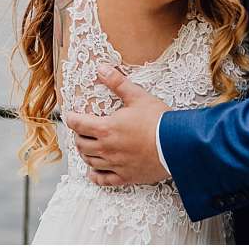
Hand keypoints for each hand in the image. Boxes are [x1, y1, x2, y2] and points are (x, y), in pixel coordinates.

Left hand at [61, 65, 169, 185]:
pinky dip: (96, 176)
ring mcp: (115, 164)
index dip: (71, 119)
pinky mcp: (126, 177)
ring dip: (85, 153)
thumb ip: (117, 82)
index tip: (70, 116)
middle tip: (81, 130)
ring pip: (90, 161)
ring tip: (87, 147)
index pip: (78, 124)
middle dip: (78, 136)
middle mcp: (106, 149)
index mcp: (106, 128)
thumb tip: (101, 68)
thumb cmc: (158, 120)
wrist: (178, 145)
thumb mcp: (137, 96)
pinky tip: (93, 173)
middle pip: (82, 144)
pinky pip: (104, 180)